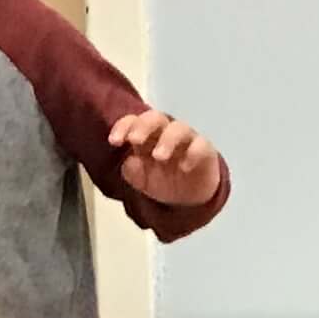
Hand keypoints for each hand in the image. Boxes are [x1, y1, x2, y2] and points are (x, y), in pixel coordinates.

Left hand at [108, 110, 222, 207]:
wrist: (189, 199)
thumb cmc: (163, 181)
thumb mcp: (142, 181)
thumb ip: (132, 173)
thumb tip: (129, 163)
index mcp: (146, 136)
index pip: (133, 121)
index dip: (123, 127)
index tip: (114, 141)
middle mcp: (165, 132)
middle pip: (155, 118)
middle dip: (143, 126)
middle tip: (135, 140)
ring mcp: (186, 140)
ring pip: (178, 128)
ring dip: (167, 140)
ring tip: (159, 157)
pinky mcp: (204, 150)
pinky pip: (200, 145)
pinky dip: (193, 153)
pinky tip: (184, 167)